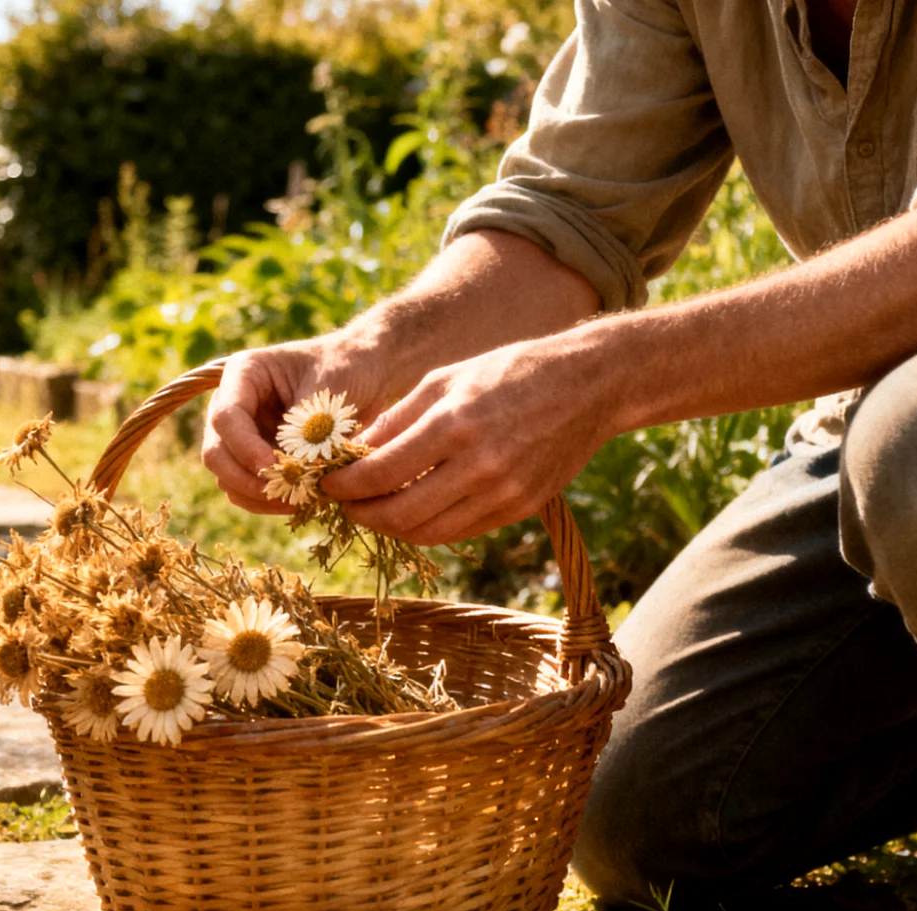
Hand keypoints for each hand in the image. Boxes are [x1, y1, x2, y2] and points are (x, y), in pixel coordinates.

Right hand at [201, 333, 397, 512]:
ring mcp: (241, 434)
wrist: (363, 372)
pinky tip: (298, 502)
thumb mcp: (329, 384)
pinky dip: (265, 502)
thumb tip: (290, 466)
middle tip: (286, 493)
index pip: (226, 417)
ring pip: (226, 477)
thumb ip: (305, 422)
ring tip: (299, 500)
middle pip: (216, 452)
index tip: (277, 468)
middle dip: (246, 479)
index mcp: (243, 374)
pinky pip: (245, 490)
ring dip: (257, 496)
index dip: (245, 448)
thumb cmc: (347, 366)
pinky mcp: (255, 458)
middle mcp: (233, 404)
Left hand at [321, 337, 607, 545]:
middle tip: (345, 504)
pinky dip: (429, 527)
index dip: (346, 485)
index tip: (327, 484)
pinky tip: (413, 512)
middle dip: (362, 513)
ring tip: (375, 510)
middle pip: (400, 512)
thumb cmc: (509, 372)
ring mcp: (504, 491)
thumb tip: (354, 453)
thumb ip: (397, 419)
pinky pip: (461, 531)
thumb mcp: (445, 379)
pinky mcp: (521, 508)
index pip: (382, 472)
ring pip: (429, 532)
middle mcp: (480, 463)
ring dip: (392, 527)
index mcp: (454, 422)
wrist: (589, 384)